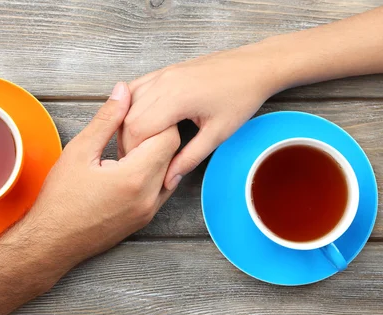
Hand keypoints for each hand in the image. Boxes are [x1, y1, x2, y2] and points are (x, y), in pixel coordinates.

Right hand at [25, 82, 179, 264]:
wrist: (52, 242)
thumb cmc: (60, 199)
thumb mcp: (79, 151)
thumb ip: (107, 119)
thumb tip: (123, 91)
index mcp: (135, 178)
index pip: (168, 137)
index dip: (156, 119)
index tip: (136, 115)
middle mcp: (149, 197)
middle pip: (173, 153)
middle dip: (157, 134)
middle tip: (131, 128)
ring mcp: (149, 211)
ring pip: (170, 171)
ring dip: (157, 155)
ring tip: (129, 147)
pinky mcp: (145, 219)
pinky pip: (161, 189)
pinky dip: (153, 173)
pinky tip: (129, 167)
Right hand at [120, 43, 286, 189]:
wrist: (255, 66)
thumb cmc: (241, 97)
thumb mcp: (217, 134)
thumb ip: (189, 158)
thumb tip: (169, 180)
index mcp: (175, 98)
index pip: (137, 129)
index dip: (133, 151)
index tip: (138, 165)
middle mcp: (163, 82)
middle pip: (128, 117)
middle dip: (128, 141)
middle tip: (136, 160)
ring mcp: (162, 74)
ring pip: (128, 102)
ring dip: (127, 124)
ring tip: (138, 144)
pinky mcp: (165, 71)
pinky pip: (136, 87)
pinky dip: (131, 105)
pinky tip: (137, 119)